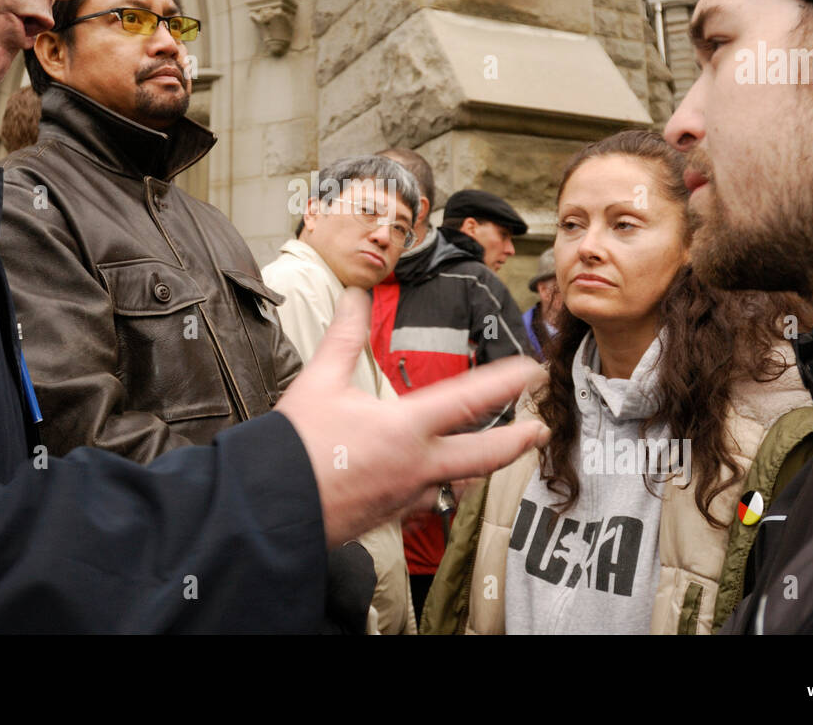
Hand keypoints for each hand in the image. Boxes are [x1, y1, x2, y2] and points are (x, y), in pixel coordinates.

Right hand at [276, 287, 549, 546]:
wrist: (273, 507)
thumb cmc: (295, 445)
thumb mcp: (319, 381)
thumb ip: (343, 337)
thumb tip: (353, 295)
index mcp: (405, 427)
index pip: (470, 399)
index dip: (506, 382)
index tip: (532, 370)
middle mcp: (417, 465)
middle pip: (485, 455)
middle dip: (518, 441)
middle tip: (540, 430)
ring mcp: (407, 496)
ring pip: (459, 484)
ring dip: (479, 470)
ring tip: (491, 458)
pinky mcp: (391, 518)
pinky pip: (427, 504)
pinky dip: (438, 490)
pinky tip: (433, 485)